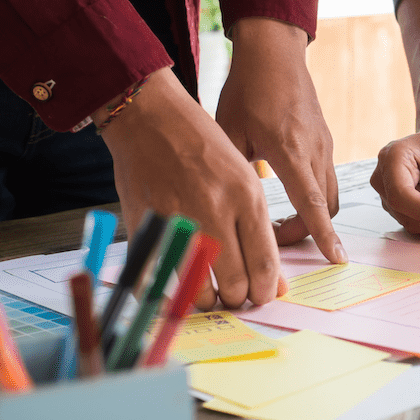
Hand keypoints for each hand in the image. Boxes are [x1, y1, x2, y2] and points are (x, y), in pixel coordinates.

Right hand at [97, 67, 284, 309]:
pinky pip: (157, 279)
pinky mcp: (145, 225)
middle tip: (235, 297)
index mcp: (246, 196)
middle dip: (238, 299)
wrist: (150, 118)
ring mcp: (178, 220)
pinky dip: (166, 294)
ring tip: (208, 295)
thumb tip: (273, 281)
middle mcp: (214, 210)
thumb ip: (258, 231)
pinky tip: (175, 291)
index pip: (264, 264)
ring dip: (206, 301)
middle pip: (235, 283)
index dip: (266, 290)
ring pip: (198, 289)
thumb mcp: (243, 179)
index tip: (263, 296)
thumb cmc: (202, 147)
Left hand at [215, 17, 345, 262]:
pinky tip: (288, 193)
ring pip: (330, 195)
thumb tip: (225, 208)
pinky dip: (314, 196)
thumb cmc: (247, 88)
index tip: (336, 258)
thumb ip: (233, 171)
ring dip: (312, 215)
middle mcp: (315, 151)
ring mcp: (325, 145)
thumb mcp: (229, 131)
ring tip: (279, 219)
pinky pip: (327, 178)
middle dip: (306, 232)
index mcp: (290, 150)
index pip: (312, 204)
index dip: (323, 235)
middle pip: (326, 208)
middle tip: (274, 239)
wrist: (274, 52)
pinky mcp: (326, 141)